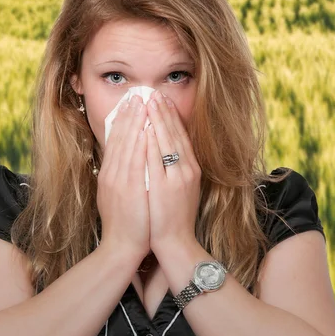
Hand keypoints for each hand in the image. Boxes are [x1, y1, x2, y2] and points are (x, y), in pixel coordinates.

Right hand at [97, 95, 149, 259]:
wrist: (120, 248)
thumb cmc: (124, 224)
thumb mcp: (116, 197)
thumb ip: (120, 177)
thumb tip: (126, 161)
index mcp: (108, 175)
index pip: (115, 142)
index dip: (122, 121)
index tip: (130, 104)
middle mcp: (111, 174)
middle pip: (119, 138)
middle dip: (128, 114)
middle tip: (136, 94)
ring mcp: (119, 180)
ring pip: (126, 144)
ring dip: (134, 121)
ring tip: (141, 101)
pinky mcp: (129, 188)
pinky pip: (134, 159)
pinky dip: (139, 141)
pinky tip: (145, 126)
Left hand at [145, 90, 201, 254]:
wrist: (175, 242)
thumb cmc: (173, 218)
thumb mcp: (179, 190)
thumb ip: (173, 170)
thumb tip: (164, 152)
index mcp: (190, 170)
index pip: (180, 137)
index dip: (171, 117)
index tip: (162, 101)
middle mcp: (187, 171)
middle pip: (175, 135)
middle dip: (164, 112)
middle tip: (154, 93)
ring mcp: (177, 179)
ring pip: (167, 143)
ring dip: (157, 121)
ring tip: (148, 102)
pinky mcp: (165, 188)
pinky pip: (157, 160)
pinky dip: (151, 142)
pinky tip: (144, 128)